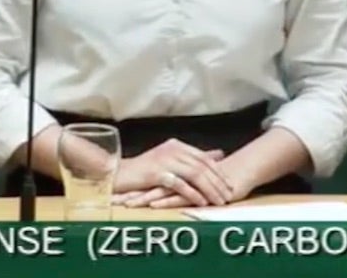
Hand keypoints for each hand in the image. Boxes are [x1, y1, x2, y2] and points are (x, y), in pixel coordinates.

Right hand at [111, 138, 234, 206]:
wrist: (117, 173)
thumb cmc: (143, 170)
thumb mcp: (170, 159)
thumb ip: (192, 157)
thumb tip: (218, 154)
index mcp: (176, 145)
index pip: (204, 157)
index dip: (218, 171)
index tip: (230, 185)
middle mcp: (172, 150)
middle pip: (201, 166)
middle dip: (217, 182)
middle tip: (229, 195)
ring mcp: (164, 160)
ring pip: (194, 174)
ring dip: (209, 189)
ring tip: (219, 201)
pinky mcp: (156, 173)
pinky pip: (179, 184)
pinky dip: (192, 193)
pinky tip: (201, 202)